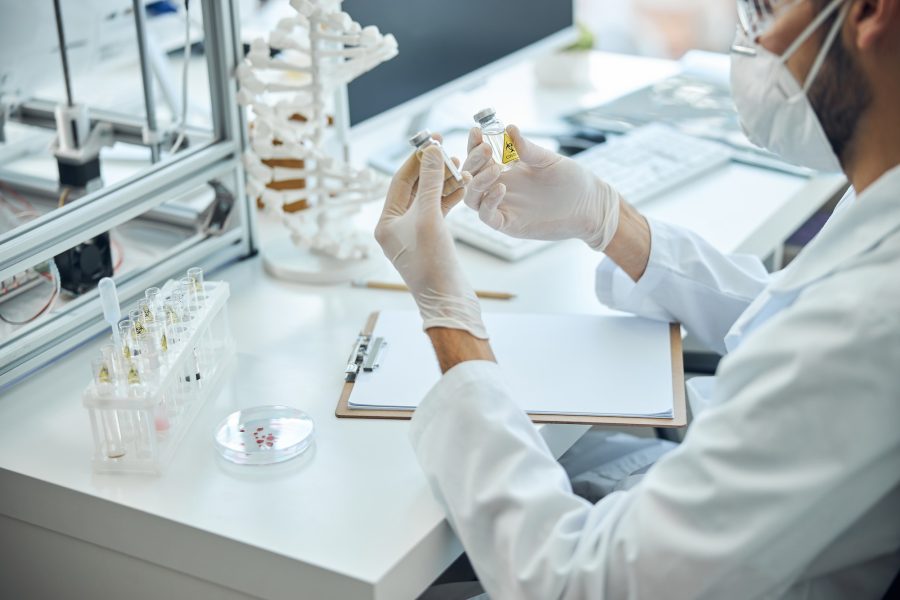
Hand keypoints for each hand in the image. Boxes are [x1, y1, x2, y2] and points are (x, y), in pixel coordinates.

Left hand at [375, 145, 487, 338]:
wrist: (449, 301)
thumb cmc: (433, 264)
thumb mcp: (429, 217)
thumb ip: (431, 182)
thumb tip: (430, 151)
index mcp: (385, 223)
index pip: (399, 182)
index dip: (416, 160)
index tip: (431, 140)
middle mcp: (396, 228)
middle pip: (414, 188)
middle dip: (431, 169)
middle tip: (447, 149)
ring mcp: (415, 235)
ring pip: (429, 199)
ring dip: (444, 182)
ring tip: (460, 166)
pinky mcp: (432, 241)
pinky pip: (439, 213)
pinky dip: (451, 199)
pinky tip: (464, 186)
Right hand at [462, 125, 620, 250]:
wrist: (590, 205)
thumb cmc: (572, 181)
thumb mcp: (548, 160)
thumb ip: (527, 148)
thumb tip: (509, 128)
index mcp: (506, 170)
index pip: (479, 158)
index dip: (473, 145)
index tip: (476, 131)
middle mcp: (500, 188)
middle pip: (471, 177)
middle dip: (473, 161)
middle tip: (485, 148)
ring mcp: (503, 207)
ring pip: (473, 197)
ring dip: (477, 182)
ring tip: (495, 168)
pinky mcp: (510, 224)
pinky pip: (487, 216)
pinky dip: (488, 202)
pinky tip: (501, 187)